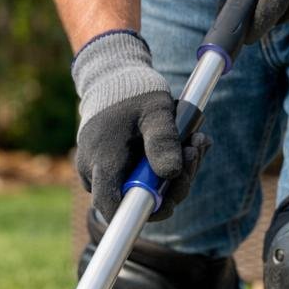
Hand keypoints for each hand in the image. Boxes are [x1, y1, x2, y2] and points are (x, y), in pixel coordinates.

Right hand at [71, 30, 201, 221]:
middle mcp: (92, 172)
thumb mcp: (156, 110)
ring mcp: (96, 171)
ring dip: (172, 175)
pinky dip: (160, 168)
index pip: (114, 208)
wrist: (113, 76)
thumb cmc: (134, 91)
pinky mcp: (106, 168)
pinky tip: (181, 146)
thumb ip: (162, 141)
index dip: (145, 212)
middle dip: (173, 185)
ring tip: (194, 142)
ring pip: (138, 190)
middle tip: (195, 152)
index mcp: (102, 161)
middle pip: (135, 200)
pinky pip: (135, 179)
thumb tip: (171, 174)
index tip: (172, 201)